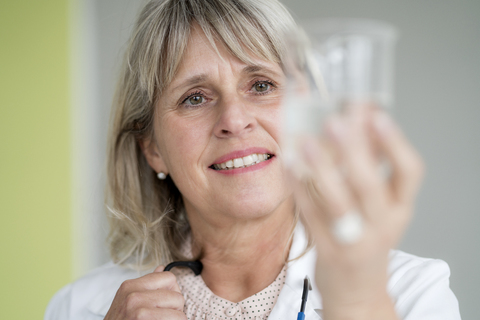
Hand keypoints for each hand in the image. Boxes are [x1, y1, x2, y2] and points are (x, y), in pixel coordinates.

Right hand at [104, 266, 185, 319]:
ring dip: (175, 319)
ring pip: (179, 311)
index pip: (169, 278)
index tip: (164, 303)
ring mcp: (139, 311)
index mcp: (130, 286)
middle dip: (175, 308)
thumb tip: (161, 268)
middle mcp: (133, 296)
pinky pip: (177, 319)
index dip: (171, 292)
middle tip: (162, 317)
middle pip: (177, 296)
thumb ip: (146, 285)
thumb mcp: (127, 300)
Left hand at [293, 106, 423, 318]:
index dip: (394, 142)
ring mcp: (354, 241)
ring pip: (338, 203)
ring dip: (320, 170)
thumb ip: (371, 165)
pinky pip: (310, 216)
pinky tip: (288, 166)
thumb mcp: (379, 205)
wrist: (357, 289)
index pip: (410, 172)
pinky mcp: (327, 251)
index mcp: (400, 208)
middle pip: (370, 185)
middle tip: (333, 121)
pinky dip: (298, 189)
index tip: (376, 115)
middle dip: (352, 151)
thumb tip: (360, 117)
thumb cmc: (366, 237)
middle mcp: (383, 225)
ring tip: (304, 142)